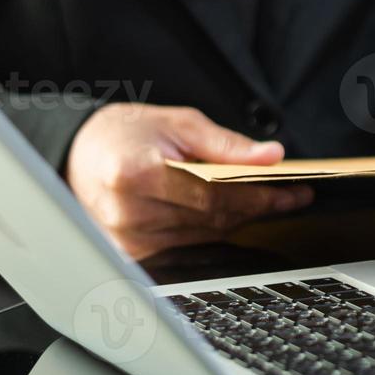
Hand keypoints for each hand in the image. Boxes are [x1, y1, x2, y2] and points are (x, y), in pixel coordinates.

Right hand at [65, 104, 313, 259]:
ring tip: (267, 200)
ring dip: (240, 219)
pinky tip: (233, 214)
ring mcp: (129, 237)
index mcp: (136, 174)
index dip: (261, 195)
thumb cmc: (125, 134)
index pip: (215, 194)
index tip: (295, 191)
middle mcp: (129, 212)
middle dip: (259, 206)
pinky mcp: (133, 252)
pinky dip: (215, 229)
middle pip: (214, 218)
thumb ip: (225, 143)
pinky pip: (190, 244)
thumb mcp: (177, 123)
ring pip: (206, 235)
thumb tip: (270, 156)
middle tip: (291, 195)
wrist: (79, 154)